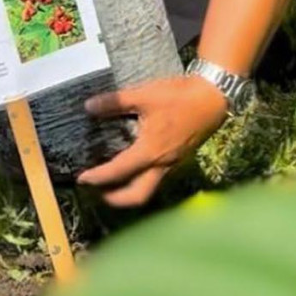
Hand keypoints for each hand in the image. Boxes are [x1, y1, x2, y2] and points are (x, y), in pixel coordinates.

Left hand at [77, 76, 228, 206]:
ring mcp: (173, 164)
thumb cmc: (178, 96)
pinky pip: (158, 178)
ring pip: (150, 189)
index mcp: (150, 151)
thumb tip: (87, 106)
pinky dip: (142, 180)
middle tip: (97, 192)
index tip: (81, 179)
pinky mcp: (180, 159)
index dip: (98, 178)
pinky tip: (134, 168)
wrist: (213, 96)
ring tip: (112, 183)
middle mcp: (162, 164)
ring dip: (129, 191)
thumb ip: (114, 102)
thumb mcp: (143, 95)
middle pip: (138, 196)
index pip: (118, 172)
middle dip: (116, 199)